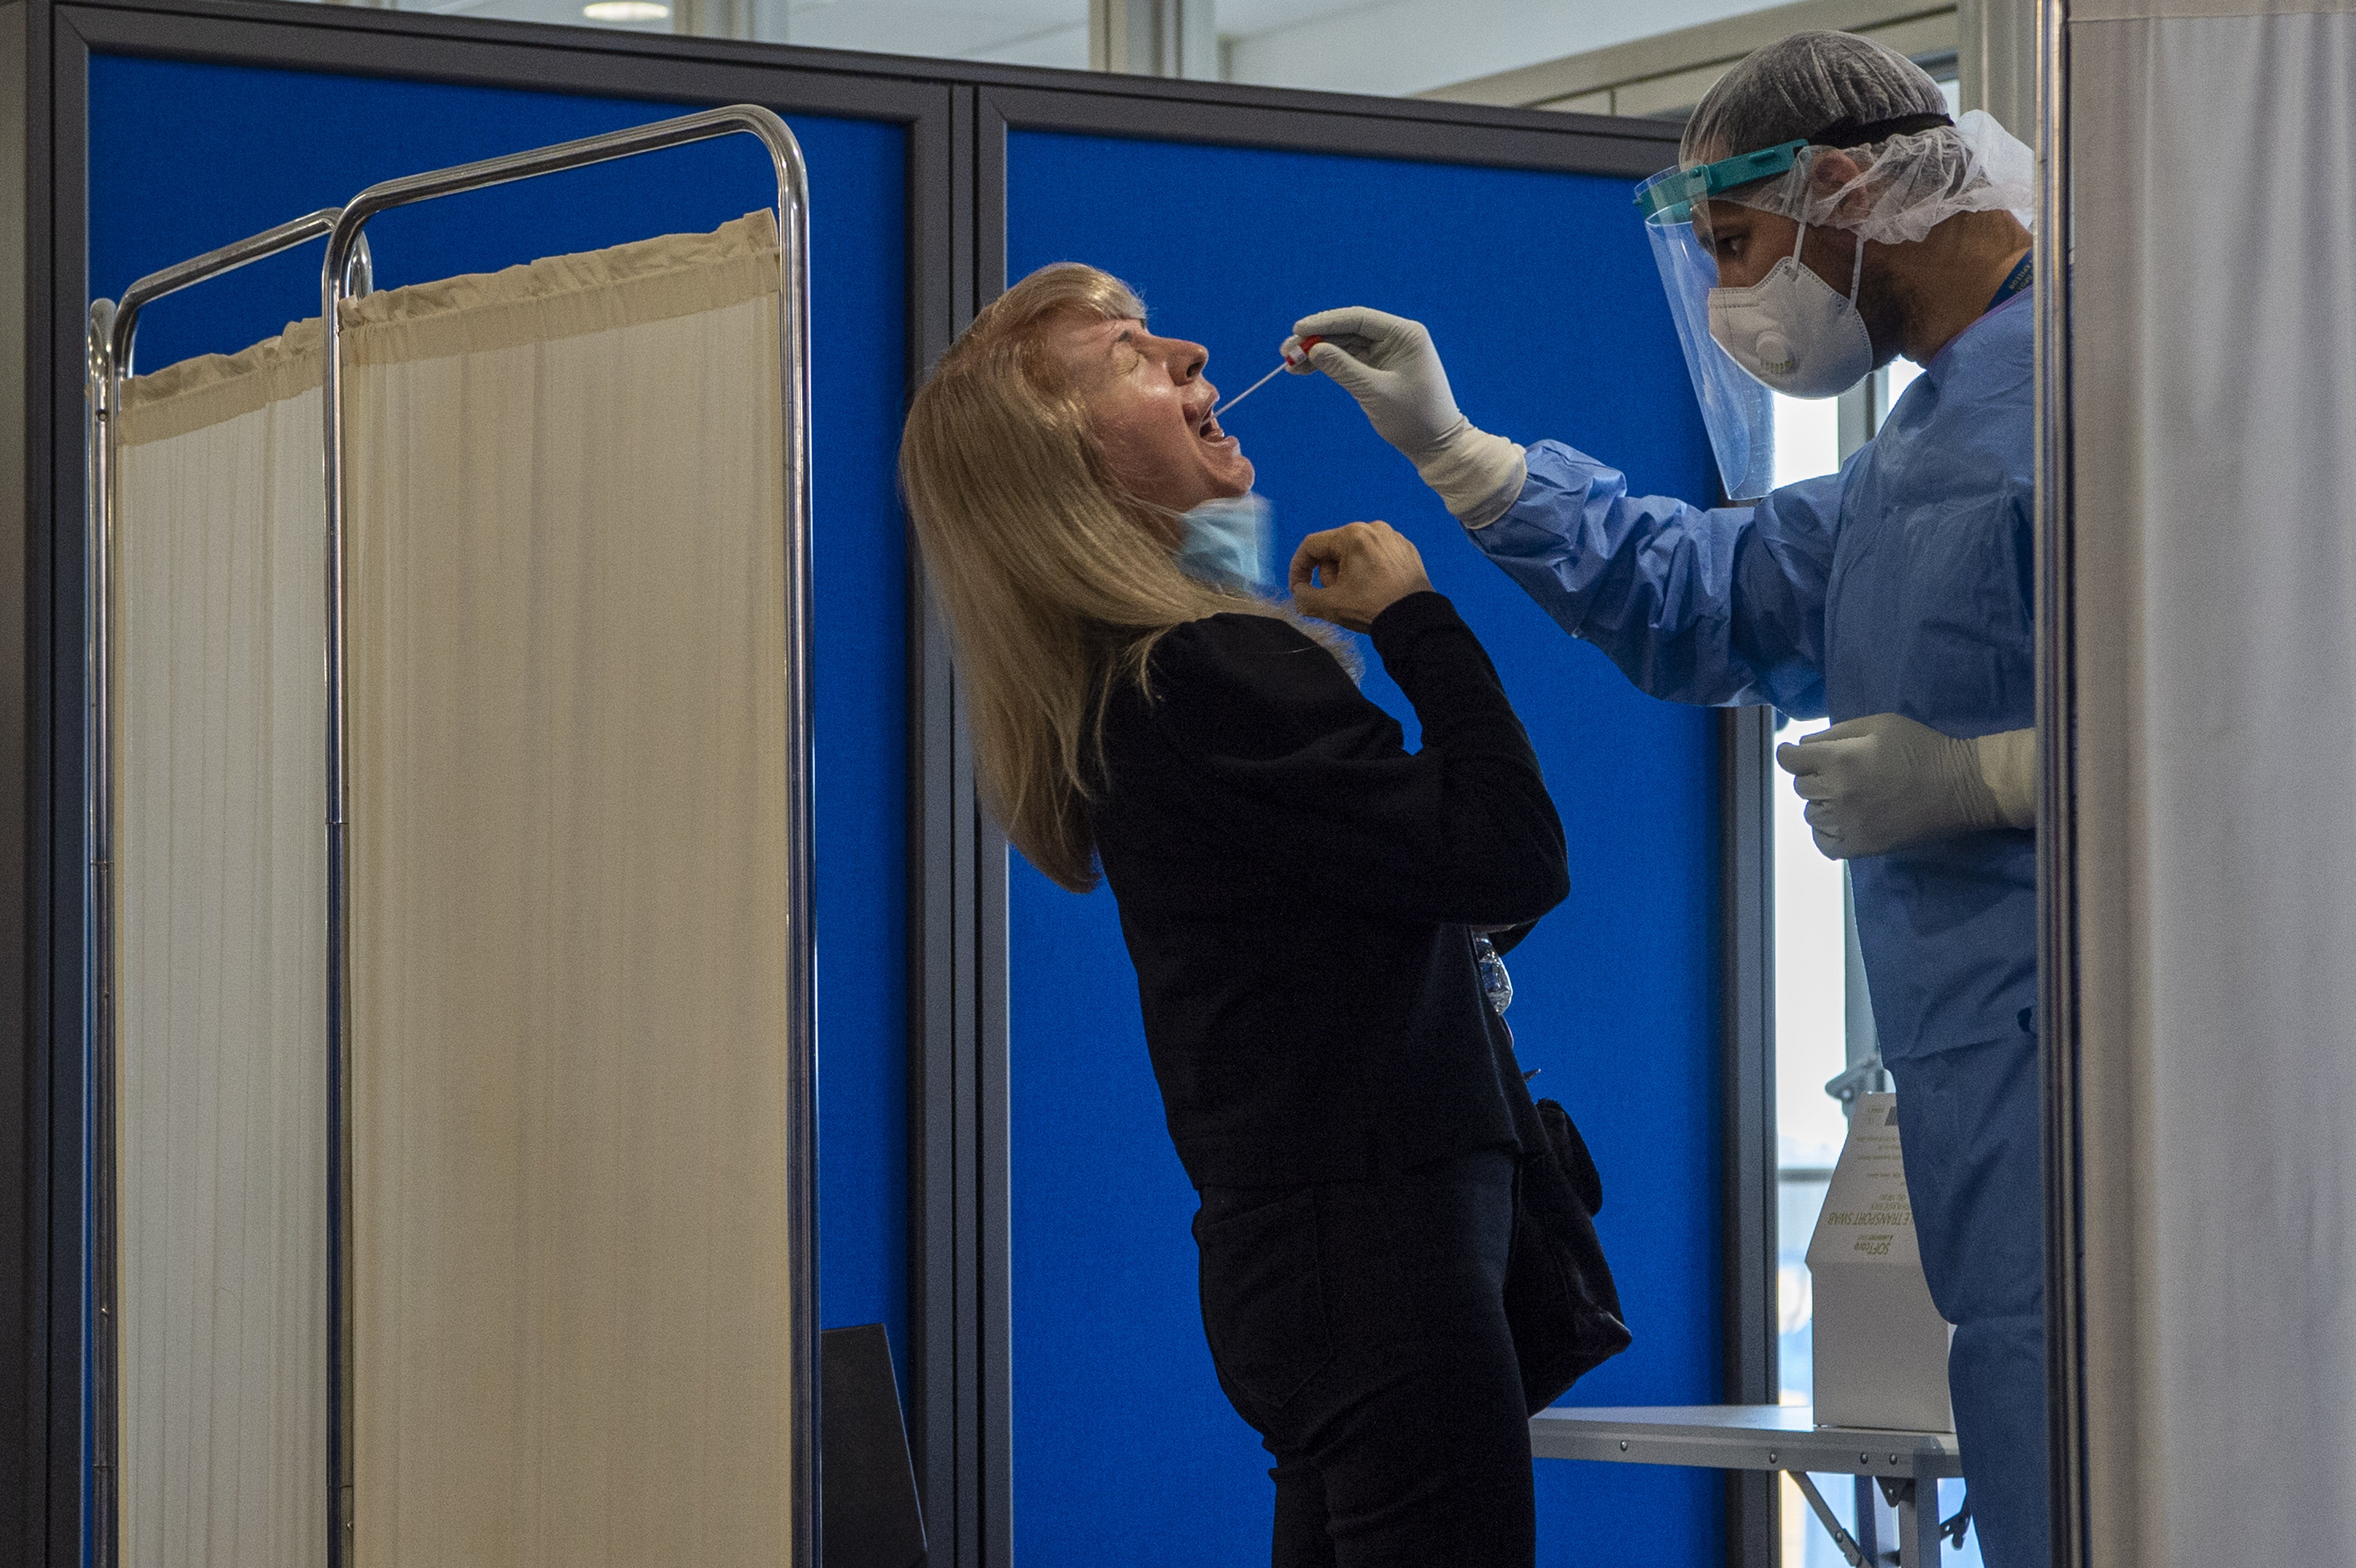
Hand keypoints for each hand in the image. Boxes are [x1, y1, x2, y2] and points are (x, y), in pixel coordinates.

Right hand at [1288, 307, 1526, 526]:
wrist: (1436, 445)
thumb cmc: (1414, 419)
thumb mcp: (1375, 393)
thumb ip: (1344, 368)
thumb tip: (1314, 349)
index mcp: (1405, 334)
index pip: (1359, 319)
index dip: (1325, 322)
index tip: (1298, 329)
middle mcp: (1396, 338)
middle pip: (1348, 329)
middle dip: (1317, 339)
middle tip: (1286, 350)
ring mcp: (1387, 352)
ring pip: (1345, 344)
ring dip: (1318, 352)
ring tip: (1290, 363)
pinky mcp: (1379, 368)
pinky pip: (1349, 359)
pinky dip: (1328, 364)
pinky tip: (1304, 369)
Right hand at [1288, 521, 1433, 633]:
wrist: (1415, 620)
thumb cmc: (1371, 608)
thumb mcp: (1330, 606)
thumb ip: (1304, 597)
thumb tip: (1299, 592)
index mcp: (1352, 535)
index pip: (1311, 545)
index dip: (1298, 568)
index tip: (1299, 589)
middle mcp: (1373, 528)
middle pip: (1334, 548)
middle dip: (1329, 574)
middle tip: (1336, 596)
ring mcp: (1393, 537)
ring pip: (1355, 552)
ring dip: (1348, 573)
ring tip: (1358, 594)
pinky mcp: (1407, 549)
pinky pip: (1377, 555)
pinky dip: (1369, 570)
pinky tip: (1376, 589)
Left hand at [1775, 712, 2001, 859]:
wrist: (1960, 787)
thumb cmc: (1921, 749)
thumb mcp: (1879, 724)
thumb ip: (1836, 732)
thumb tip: (1805, 745)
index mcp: (1839, 760)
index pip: (1790, 760)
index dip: (1792, 754)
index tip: (1797, 755)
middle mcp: (1836, 794)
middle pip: (1801, 786)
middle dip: (1813, 775)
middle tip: (1838, 771)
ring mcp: (1847, 824)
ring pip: (1810, 813)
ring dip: (1821, 803)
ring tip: (1847, 795)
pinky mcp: (1860, 847)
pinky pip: (1823, 843)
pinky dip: (1826, 831)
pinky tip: (1843, 820)